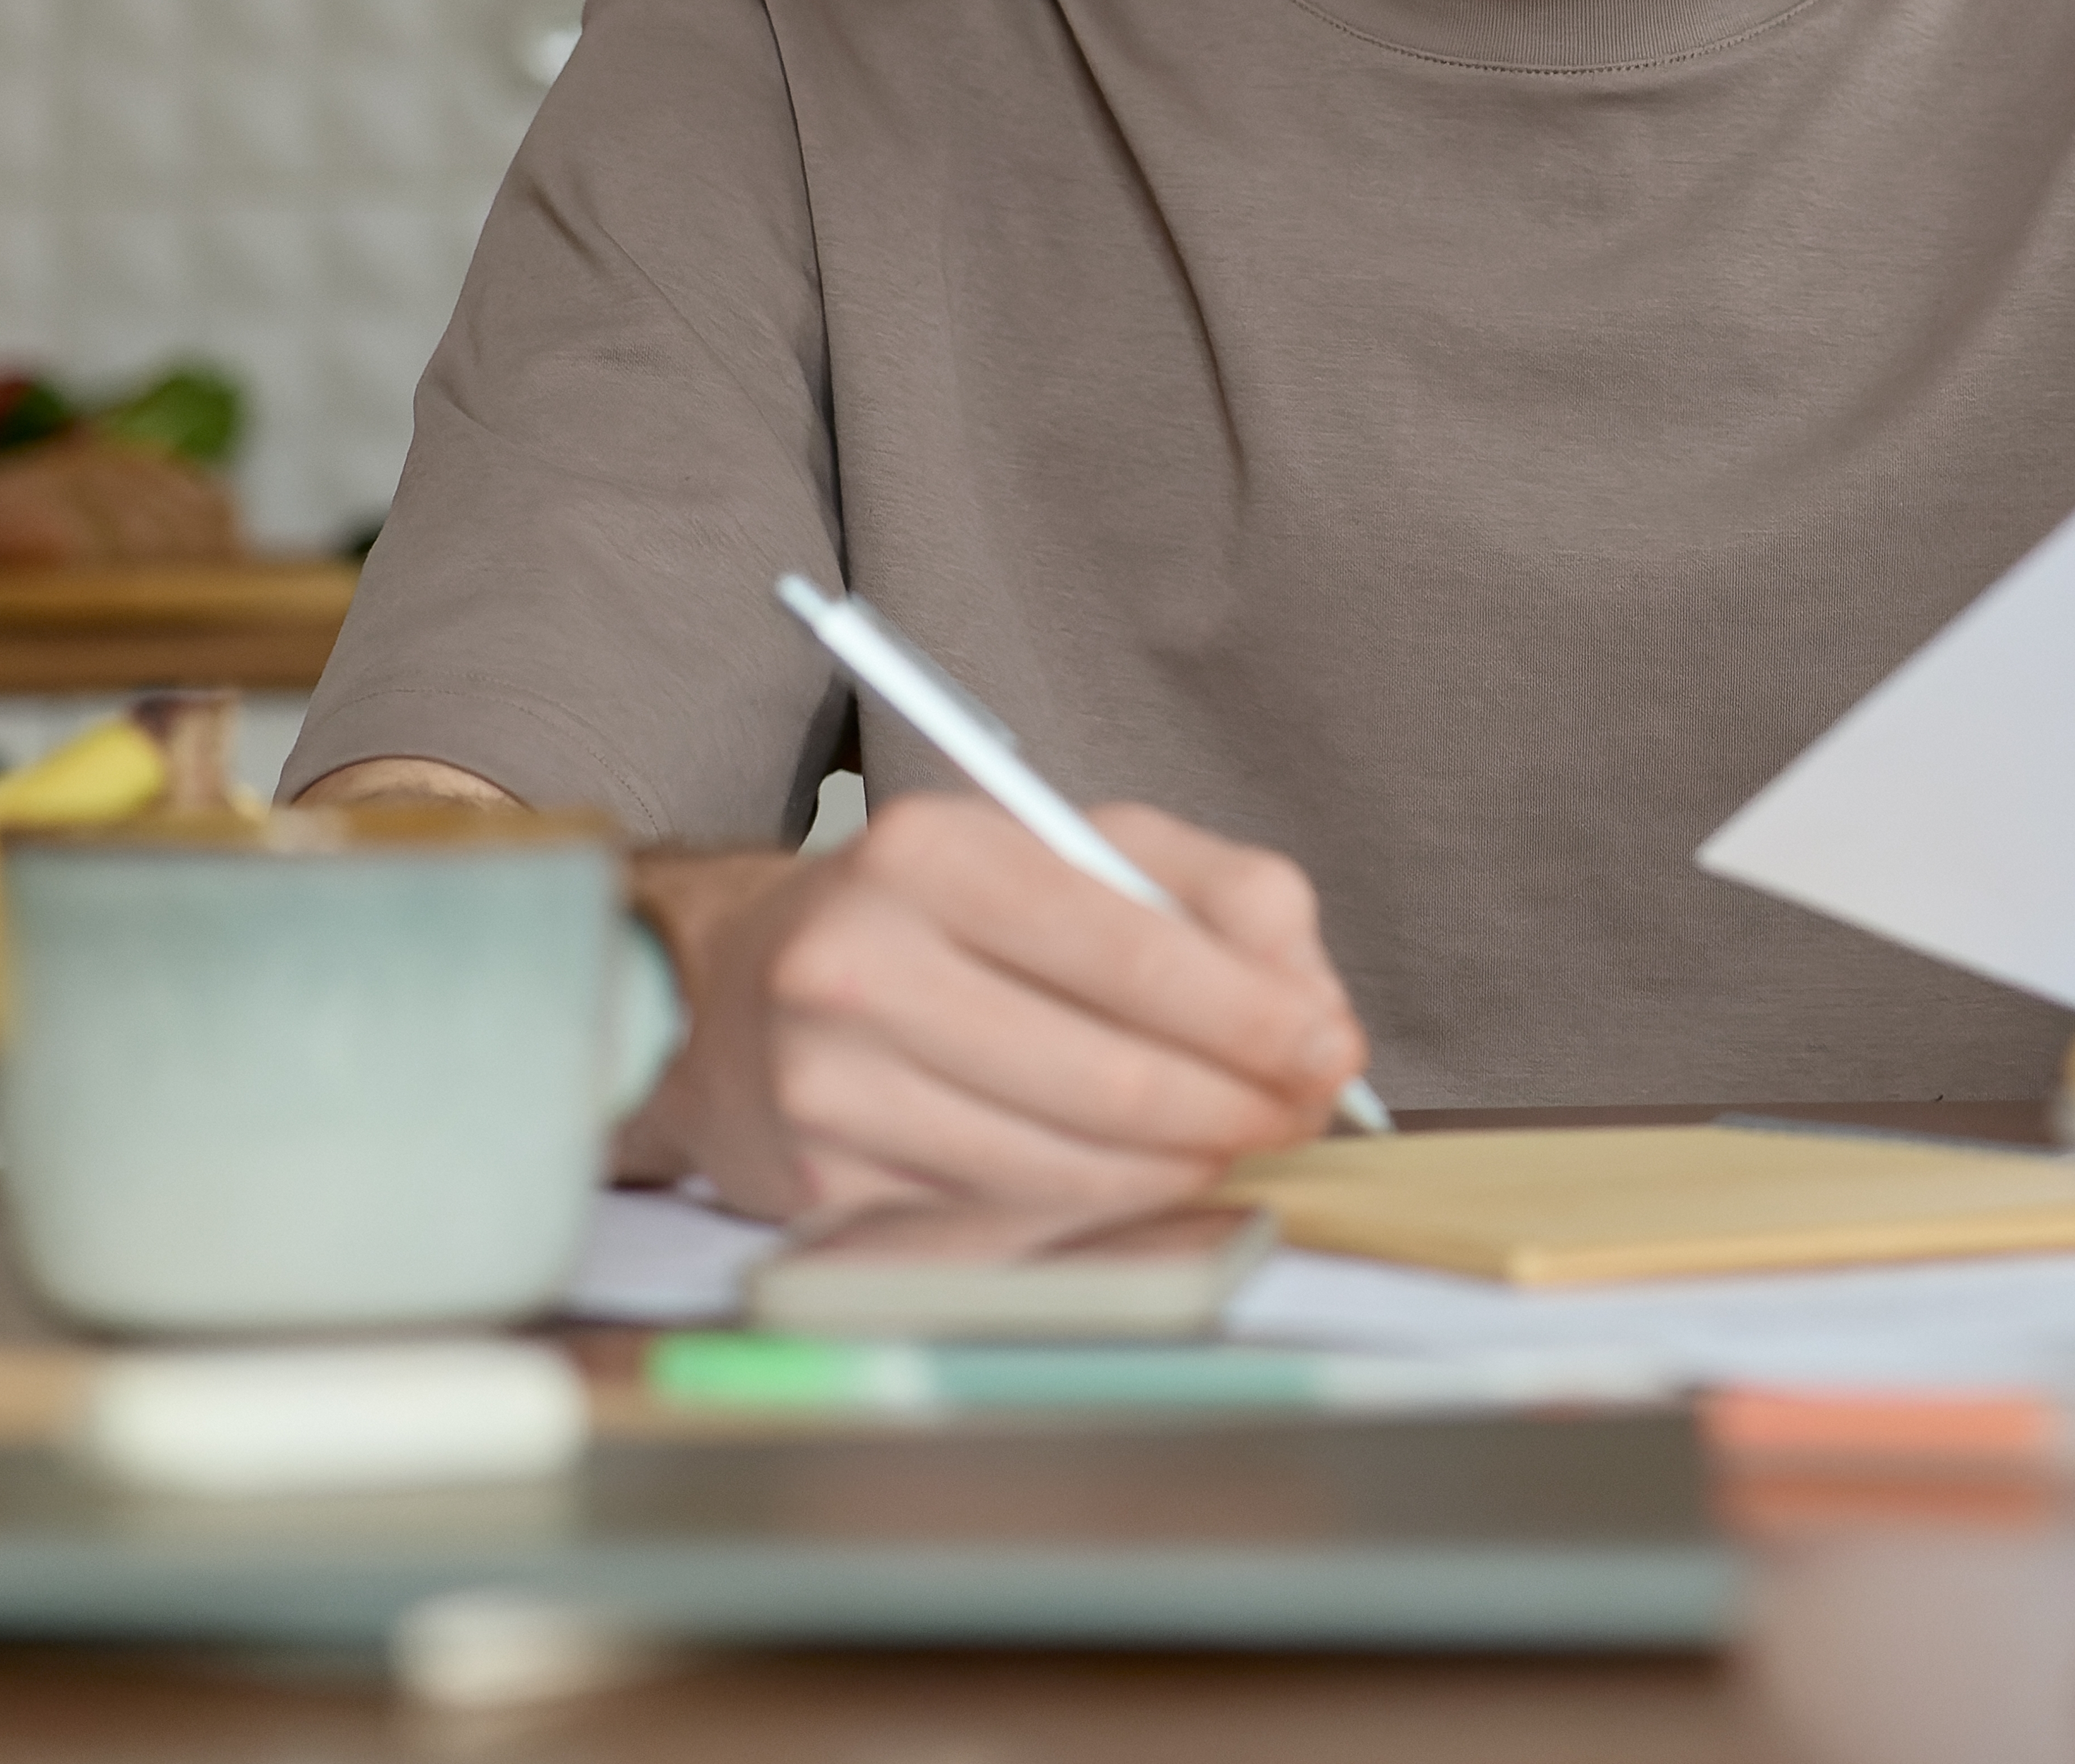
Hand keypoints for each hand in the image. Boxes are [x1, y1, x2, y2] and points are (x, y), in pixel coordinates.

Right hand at [615, 794, 1368, 1222]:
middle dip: (1234, 1109)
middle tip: (1297, 1115)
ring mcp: (829, 1087)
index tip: (1328, 1050)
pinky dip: (1098, 1211)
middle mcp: (860, 965)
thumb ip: (1223, 905)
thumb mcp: (1082, 855)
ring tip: (1228, 1146)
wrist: (746, 986)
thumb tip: (1314, 1018)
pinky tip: (1132, 1179)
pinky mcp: (822, 1189)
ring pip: (1065, 1166)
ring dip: (1178, 1172)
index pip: (1128, 948)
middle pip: (1105, 1076)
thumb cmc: (941, 916)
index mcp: (931, 853)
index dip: (1250, 1014)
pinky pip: (1008, 1221)